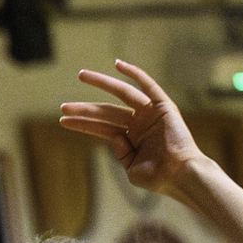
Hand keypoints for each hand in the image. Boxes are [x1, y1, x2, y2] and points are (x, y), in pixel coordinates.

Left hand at [59, 60, 204, 196]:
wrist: (180, 176)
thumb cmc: (158, 178)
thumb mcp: (132, 169)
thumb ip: (122, 153)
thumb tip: (114, 136)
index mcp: (131, 138)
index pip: (102, 127)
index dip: (83, 124)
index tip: (63, 120)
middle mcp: (138, 123)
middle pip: (106, 112)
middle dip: (85, 109)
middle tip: (63, 106)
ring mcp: (149, 113)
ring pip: (121, 94)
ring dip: (101, 83)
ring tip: (81, 75)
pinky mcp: (162, 106)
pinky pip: (147, 85)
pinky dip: (134, 73)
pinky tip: (118, 65)